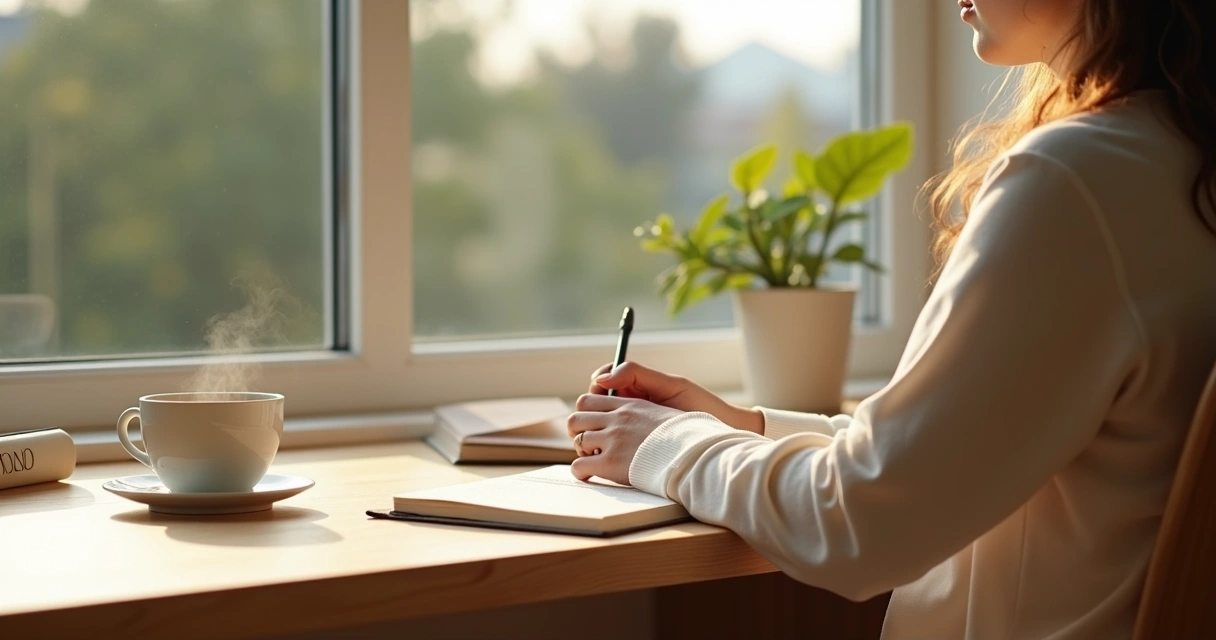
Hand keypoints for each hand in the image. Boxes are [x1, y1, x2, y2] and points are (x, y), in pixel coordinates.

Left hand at [566, 393, 682, 484]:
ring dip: (581, 451)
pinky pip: (579, 466)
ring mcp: (613, 440)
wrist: (694, 453)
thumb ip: (646, 411)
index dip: (585, 413)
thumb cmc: (687, 436)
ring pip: (577, 440)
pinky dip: (580, 472)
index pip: (590, 399)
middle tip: (588, 443)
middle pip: (576, 417)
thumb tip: (641, 418)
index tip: (591, 424)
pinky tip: (589, 475)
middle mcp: (617, 420)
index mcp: (629, 405)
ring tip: (592, 460)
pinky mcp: (610, 463)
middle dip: (578, 431)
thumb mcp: (666, 412)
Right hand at [588, 361, 763, 433]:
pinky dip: (602, 445)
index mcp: (637, 387)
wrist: (719, 432)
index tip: (603, 387)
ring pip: (596, 423)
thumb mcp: (672, 385)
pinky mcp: (631, 447)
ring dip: (592, 427)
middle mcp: (629, 405)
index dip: (598, 382)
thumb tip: (604, 376)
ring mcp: (629, 426)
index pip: (603, 379)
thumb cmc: (699, 407)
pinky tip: (609, 448)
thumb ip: (638, 373)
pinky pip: (607, 444)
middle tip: (602, 412)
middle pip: (593, 402)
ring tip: (603, 433)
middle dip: (591, 405)